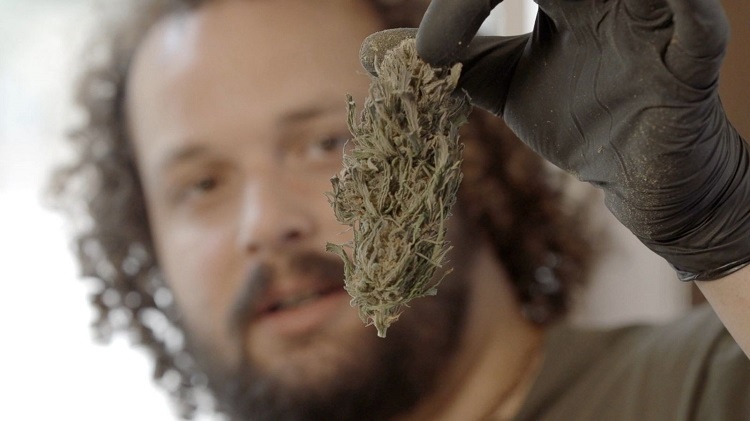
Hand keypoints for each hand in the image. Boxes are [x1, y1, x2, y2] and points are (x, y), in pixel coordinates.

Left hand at [361, 0, 749, 280]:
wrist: (637, 177)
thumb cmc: (580, 121)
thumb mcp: (504, 87)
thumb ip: (453, 62)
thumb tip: (372, 51)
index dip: (466, 4)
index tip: (430, 52)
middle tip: (474, 5)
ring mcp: (654, 23)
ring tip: (552, 2)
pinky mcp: (692, 61)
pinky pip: (697, 23)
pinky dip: (682, 6)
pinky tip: (656, 1)